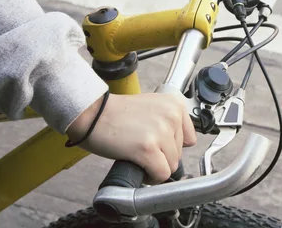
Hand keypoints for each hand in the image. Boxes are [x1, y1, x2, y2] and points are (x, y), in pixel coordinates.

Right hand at [66, 93, 196, 183]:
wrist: (91, 113)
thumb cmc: (116, 113)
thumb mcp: (151, 108)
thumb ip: (168, 123)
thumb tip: (178, 149)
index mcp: (174, 105)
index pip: (189, 139)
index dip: (171, 146)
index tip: (158, 146)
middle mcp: (172, 116)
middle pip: (179, 154)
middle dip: (161, 157)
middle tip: (141, 149)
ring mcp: (161, 132)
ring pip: (170, 166)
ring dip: (155, 167)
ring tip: (138, 156)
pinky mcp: (148, 148)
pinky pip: (161, 174)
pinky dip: (150, 177)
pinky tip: (138, 166)